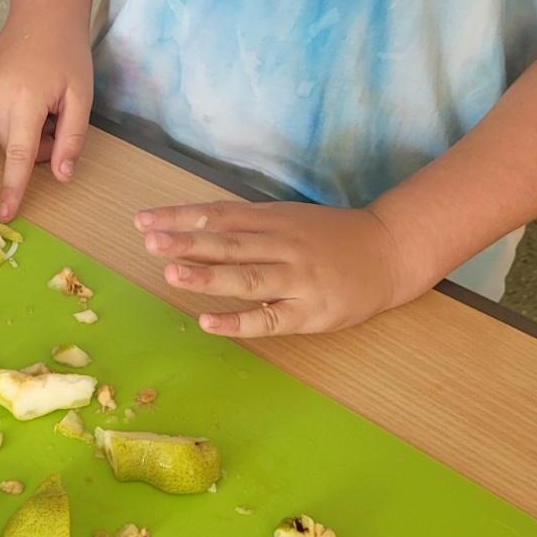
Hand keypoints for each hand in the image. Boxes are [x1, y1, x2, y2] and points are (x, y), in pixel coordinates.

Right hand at [0, 9, 93, 220]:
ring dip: (26, 130)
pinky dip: (14, 116)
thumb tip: (61, 176)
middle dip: (38, 145)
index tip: (5, 214)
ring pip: (5, 136)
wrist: (42, 12)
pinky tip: (26, 91)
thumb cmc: (66, 52)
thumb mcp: (81, 97)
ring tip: (42, 98)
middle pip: (15, 148)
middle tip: (58, 117)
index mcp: (24, 99)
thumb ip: (72, 139)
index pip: (18, 156)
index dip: (13, 188)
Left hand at [135, 200, 415, 336]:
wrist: (392, 252)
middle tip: (151, 241)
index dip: (181, 217)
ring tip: (171, 274)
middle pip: (230, 243)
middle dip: (188, 242)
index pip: (220, 215)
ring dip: (208, 276)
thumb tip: (189, 227)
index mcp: (274, 220)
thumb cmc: (330, 238)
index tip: (144, 220)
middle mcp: (283, 246)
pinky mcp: (310, 313)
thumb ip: (245, 225)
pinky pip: (269, 319)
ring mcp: (298, 280)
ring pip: (248, 278)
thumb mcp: (289, 219)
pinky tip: (208, 321)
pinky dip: (238, 320)